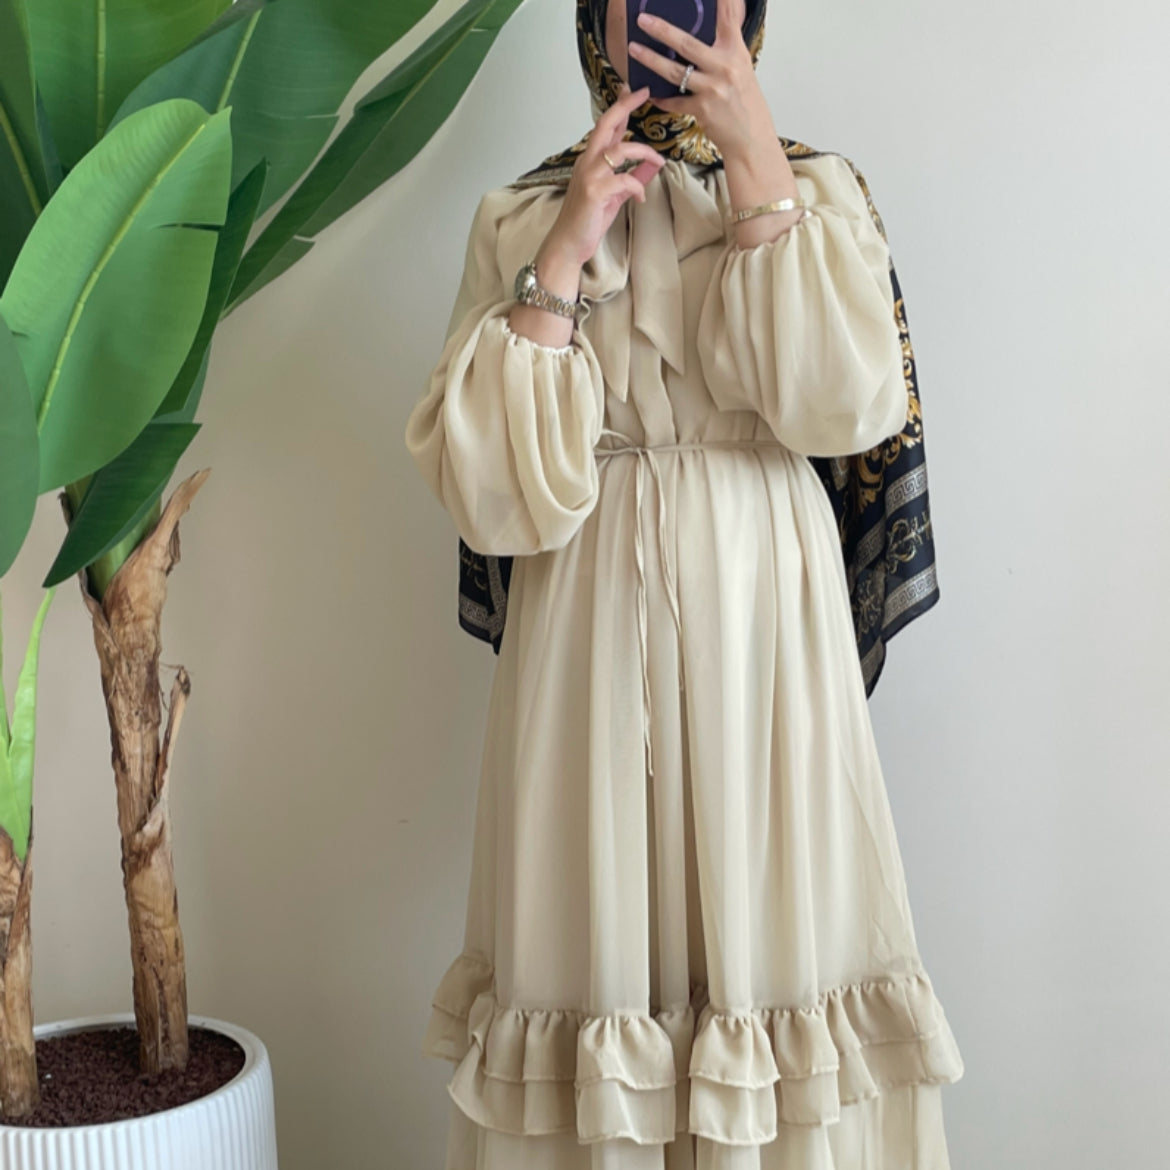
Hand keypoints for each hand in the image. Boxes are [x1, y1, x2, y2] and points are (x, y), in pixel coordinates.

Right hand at [540, 83, 666, 269]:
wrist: (568, 243)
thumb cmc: (587, 220)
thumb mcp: (614, 196)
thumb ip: (631, 179)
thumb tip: (651, 168)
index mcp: (591, 160)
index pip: (606, 126)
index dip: (620, 107)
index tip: (634, 90)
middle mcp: (587, 162)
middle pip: (606, 124)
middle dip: (625, 106)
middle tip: (643, 93)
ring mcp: (589, 175)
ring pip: (620, 150)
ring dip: (643, 152)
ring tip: (658, 161)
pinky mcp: (594, 191)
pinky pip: (624, 181)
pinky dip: (637, 187)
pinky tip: (641, 198)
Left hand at [628, 0, 773, 161]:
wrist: (751, 138)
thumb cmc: (745, 102)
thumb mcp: (742, 68)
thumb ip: (726, 47)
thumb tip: (713, 25)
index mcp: (736, 52)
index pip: (728, 17)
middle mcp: (724, 67)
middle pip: (688, 44)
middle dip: (662, 30)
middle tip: (643, 20)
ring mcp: (712, 89)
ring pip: (675, 72)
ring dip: (651, 60)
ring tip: (634, 49)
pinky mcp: (702, 109)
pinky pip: (674, 101)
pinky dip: (662, 98)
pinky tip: (650, 93)